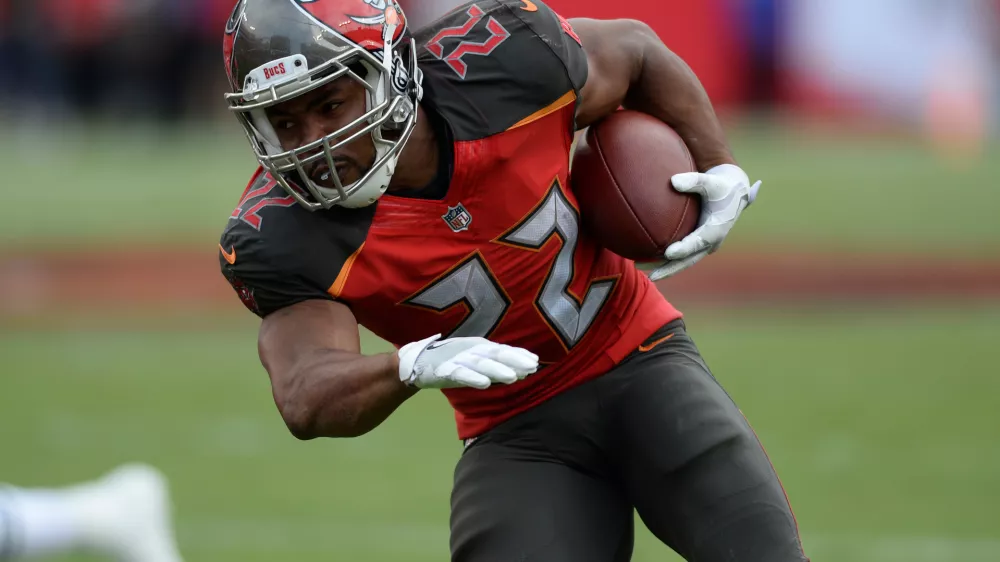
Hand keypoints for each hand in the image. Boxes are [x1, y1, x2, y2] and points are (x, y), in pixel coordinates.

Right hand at [397, 334, 538, 389]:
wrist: (417, 362)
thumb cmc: (451, 360)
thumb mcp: (476, 360)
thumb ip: (496, 365)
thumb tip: (523, 371)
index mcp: (479, 346)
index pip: (503, 350)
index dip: (519, 355)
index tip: (535, 361)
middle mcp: (471, 350)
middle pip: (495, 354)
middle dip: (514, 361)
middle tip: (532, 368)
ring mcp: (458, 359)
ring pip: (481, 364)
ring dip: (497, 370)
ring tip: (513, 377)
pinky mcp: (445, 370)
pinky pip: (460, 374)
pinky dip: (473, 378)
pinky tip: (484, 384)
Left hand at [648, 164, 760, 280]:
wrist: (734, 193)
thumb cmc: (721, 185)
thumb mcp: (710, 181)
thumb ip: (694, 181)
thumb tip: (673, 181)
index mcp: (717, 229)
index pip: (698, 242)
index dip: (684, 249)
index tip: (668, 253)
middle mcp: (711, 241)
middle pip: (688, 260)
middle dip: (669, 269)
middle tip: (651, 276)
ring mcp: (704, 245)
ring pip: (683, 261)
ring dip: (664, 267)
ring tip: (641, 268)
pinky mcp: (698, 244)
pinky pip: (681, 255)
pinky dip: (666, 259)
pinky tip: (646, 258)